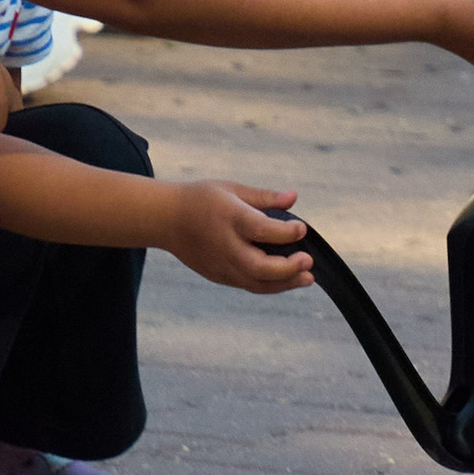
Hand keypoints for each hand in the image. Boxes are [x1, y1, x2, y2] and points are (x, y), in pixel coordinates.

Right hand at [160, 181, 314, 292]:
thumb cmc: (201, 199)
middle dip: (288, 268)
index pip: (262, 230)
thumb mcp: (232, 189)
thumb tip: (294, 197)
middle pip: (260, 267)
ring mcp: (221, 264)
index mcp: (230, 218)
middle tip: (308, 261)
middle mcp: (226, 245)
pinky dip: (270, 285)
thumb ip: (264, 197)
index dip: (287, 232)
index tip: (301, 229)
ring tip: (307, 278)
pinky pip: (249, 285)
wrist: (165, 219)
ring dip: (285, 283)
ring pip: (256, 283)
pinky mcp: (218, 275)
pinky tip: (288, 278)